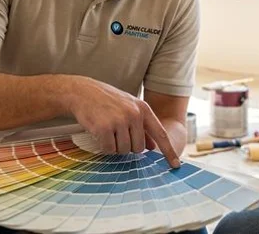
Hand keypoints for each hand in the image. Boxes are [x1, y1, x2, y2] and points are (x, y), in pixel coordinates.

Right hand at [66, 77, 180, 167]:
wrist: (82, 91)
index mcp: (143, 108)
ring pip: (124, 150)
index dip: (169, 151)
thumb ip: (142, 126)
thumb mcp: (128, 107)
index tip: (176, 165)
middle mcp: (134, 114)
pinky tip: (99, 132)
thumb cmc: (106, 101)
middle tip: (116, 133)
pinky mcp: (105, 128)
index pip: (160, 134)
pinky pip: (109, 149)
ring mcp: (119, 120)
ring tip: (107, 130)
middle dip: (128, 146)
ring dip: (115, 146)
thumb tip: (152, 146)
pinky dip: (104, 146)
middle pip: (139, 148)